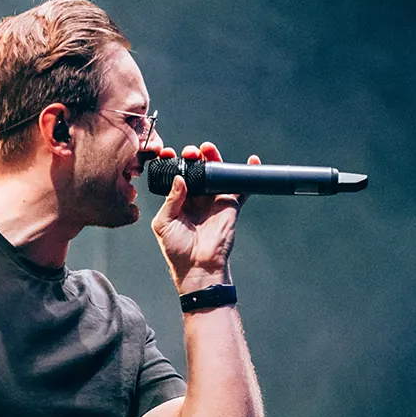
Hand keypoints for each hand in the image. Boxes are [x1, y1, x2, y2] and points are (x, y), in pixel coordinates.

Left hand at [150, 143, 259, 293]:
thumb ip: (171, 199)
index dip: (172, 161)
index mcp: (178, 200)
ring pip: (216, 172)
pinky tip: (251, 160)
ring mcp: (214, 200)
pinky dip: (247, 172)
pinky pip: (241, 186)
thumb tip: (180, 178)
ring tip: (208, 149)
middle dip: (193, 155)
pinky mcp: (230, 205)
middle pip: (197, 168)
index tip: (167, 153)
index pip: (176, 174)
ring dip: (213, 157)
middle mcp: (197, 197)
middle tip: (191, 153)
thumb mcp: (164, 223)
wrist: (198, 267)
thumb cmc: (177, 249)